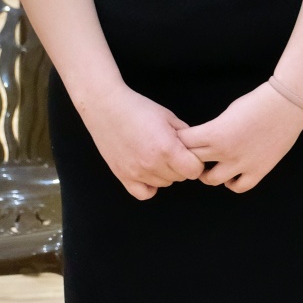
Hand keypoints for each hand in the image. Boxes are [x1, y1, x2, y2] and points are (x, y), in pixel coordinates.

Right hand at [76, 83, 202, 200]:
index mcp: (167, 149)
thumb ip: (186, 135)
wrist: (107, 108)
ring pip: (163, 183)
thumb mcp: (169, 117)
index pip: (193, 170)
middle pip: (180, 177)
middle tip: (173, 152)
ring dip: (165, 173)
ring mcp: (136, 172)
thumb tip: (196, 147)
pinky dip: (149, 186)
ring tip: (158, 156)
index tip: (191, 154)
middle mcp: (152, 164)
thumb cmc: (139, 109)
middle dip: (181, 166)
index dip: (196, 162)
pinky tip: (149, 172)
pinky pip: (143, 193)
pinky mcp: (122, 176)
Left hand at [178, 82, 302, 192]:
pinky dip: (231, 182)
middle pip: (192, 161)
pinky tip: (232, 174)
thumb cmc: (257, 103)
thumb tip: (200, 142)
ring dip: (206, 173)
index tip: (181, 140)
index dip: (179, 142)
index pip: (182, 144)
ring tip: (210, 166)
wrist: (287, 105)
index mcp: (214, 133)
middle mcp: (225, 151)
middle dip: (188, 157)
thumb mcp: (227, 113)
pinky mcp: (259, 170)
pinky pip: (238, 187)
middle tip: (191, 154)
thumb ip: (212, 130)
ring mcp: (242, 163)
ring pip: (211, 180)